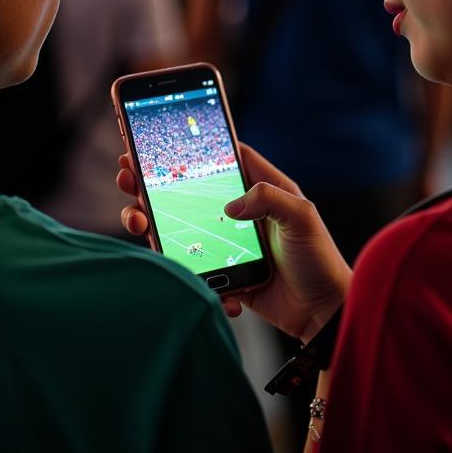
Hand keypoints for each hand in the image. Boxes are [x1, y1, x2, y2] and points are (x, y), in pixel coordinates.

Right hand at [117, 143, 351, 340]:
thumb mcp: (301, 217)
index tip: (153, 137)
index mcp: (260, 187)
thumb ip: (268, 199)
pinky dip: (193, 275)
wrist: (323, 315)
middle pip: (186, 189)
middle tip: (127, 177)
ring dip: (154, 227)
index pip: (220, 155)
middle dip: (152, 183)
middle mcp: (240, 210)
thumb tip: (229, 205)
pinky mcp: (223, 272)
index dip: (189, 144)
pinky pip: (196, 269)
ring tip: (140, 226)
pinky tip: (219, 288)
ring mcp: (227, 242)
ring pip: (179, 227)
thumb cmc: (319, 260)